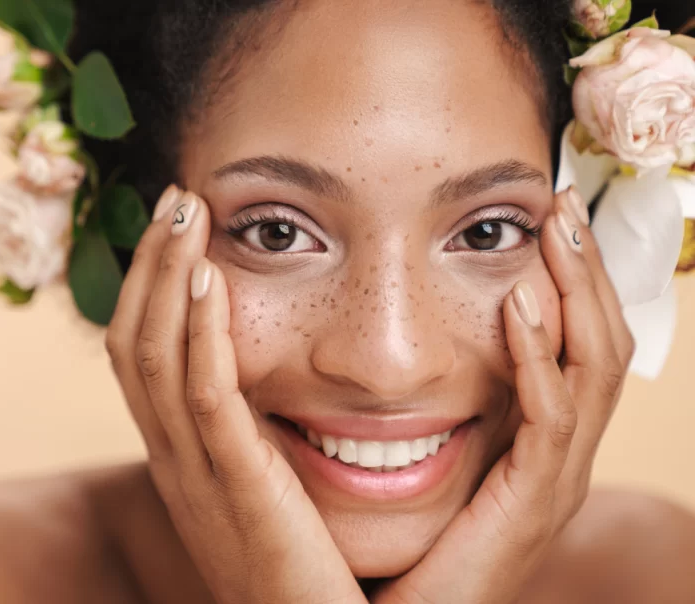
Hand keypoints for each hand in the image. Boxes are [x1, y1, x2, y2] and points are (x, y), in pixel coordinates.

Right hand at [105, 185, 364, 603]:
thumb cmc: (303, 570)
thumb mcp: (261, 493)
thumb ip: (251, 440)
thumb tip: (265, 381)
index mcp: (177, 459)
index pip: (137, 356)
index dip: (148, 286)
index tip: (178, 226)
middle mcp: (170, 462)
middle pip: (132, 342)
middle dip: (150, 263)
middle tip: (177, 194)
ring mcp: (195, 477)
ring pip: (154, 358)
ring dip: (167, 277)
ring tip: (188, 210)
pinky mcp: (237, 490)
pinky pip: (204, 398)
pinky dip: (199, 332)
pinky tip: (210, 277)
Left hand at [375, 187, 634, 603]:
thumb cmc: (406, 539)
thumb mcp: (427, 452)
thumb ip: (430, 398)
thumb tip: (400, 331)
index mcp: (539, 439)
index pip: (575, 342)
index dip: (570, 279)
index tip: (543, 215)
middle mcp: (560, 455)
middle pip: (600, 344)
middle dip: (585, 270)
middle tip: (559, 203)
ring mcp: (555, 480)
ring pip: (591, 370)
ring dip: (575, 295)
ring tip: (553, 232)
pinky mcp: (532, 505)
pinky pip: (550, 420)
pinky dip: (538, 360)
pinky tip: (516, 309)